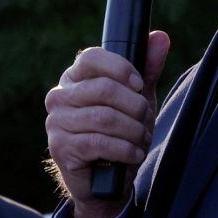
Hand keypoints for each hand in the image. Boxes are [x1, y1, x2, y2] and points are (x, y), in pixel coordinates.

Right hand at [45, 30, 169, 217]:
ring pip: (104, 118)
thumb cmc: (120, 131)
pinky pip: (99, 142)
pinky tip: (133, 154)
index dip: (120, 68)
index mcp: (74, 77)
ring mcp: (57, 122)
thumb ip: (147, 68)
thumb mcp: (136, 98)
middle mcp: (60, 95)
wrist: (106, 180)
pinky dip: (124, 149)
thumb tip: (160, 37)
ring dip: (133, 131)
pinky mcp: (61, 147)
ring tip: (141, 139)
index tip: (139, 84)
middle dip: (135, 106)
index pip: (91, 57)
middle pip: (103, 89)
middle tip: (146, 119)